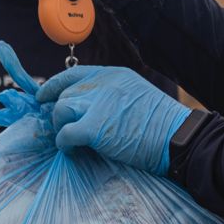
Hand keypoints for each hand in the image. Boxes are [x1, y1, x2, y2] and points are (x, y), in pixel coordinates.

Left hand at [37, 65, 190, 174]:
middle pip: (65, 93)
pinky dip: (65, 144)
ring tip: (71, 139)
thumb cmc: (163, 125)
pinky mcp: (94, 128)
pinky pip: (65, 134)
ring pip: (61, 110)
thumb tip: (85, 108)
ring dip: (61, 126)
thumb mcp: (136, 96)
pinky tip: (72, 150)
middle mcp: (104, 85)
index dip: (55, 86)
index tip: (43, 96)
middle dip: (59, 112)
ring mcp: (98, 104)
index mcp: (115, 75)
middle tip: (63, 127)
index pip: (74, 74)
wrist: (180, 139)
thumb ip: (111, 96)